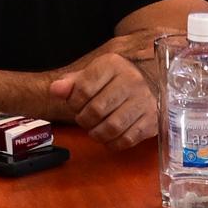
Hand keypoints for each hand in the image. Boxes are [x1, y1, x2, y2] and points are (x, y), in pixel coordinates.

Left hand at [49, 41, 163, 146]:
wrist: (151, 84)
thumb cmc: (115, 81)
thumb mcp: (93, 75)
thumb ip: (72, 83)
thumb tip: (55, 90)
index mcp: (113, 64)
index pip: (84, 89)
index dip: (73, 103)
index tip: (75, 105)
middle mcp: (132, 80)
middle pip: (97, 110)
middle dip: (84, 120)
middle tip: (84, 120)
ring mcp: (145, 101)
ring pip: (112, 127)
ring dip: (97, 134)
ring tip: (95, 130)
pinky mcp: (152, 120)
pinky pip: (127, 139)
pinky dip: (113, 143)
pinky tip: (109, 137)